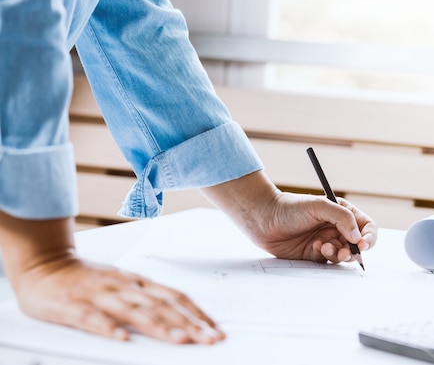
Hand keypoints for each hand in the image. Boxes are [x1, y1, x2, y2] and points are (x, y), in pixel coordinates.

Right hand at [0, 213, 224, 343]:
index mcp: (137, 282)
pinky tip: (123, 340)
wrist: (45, 265)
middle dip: (189, 324)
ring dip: (160, 327)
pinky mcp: (74, 306)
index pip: (175, 297)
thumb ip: (146, 301)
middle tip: (209, 339)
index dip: (197, 313)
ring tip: (180, 340)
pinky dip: (109, 329)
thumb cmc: (88, 279)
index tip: (216, 329)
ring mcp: (100, 294)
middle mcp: (124, 286)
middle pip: (162, 306)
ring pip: (134, 311)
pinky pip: (93, 319)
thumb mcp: (123, 285)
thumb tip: (179, 319)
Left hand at [202, 171, 377, 263]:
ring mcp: (327, 241)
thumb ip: (342, 218)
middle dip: (353, 250)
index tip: (362, 244)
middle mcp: (337, 227)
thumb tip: (357, 236)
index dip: (368, 236)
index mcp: (342, 212)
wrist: (264, 219)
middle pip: (358, 244)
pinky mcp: (315, 254)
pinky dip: (326, 257)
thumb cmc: (290, 207)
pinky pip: (329, 262)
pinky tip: (313, 248)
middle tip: (343, 252)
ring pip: (344, 255)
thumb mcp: (319, 205)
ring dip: (338, 254)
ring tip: (323, 248)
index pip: (366, 226)